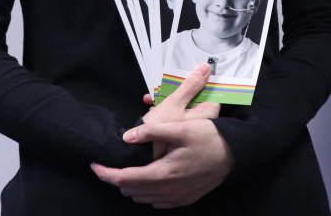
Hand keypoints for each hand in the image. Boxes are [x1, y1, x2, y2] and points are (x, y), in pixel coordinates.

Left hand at [91, 65, 233, 207]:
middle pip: (129, 190)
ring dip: (133, 185)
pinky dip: (148, 192)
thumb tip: (127, 137)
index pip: (122, 179)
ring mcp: (175, 198)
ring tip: (134, 168)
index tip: (94, 164)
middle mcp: (166, 191)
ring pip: (141, 197)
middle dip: (118, 177)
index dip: (104, 172)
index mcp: (162, 174)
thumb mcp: (182, 128)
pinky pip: (156, 202)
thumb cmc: (210, 138)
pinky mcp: (183, 200)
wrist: (235, 154)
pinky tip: (154, 177)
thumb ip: (153, 132)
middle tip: (117, 162)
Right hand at [140, 64, 220, 159]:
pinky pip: (173, 112)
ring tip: (154, 96)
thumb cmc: (159, 130)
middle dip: (181, 90)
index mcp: (204, 115)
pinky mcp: (175, 129)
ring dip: (168, 97)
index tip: (195, 74)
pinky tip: (150, 104)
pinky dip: (162, 107)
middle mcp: (199, 122)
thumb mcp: (174, 103)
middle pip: (195, 97)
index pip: (213, 94)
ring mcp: (187, 126)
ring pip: (182, 104)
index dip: (205, 83)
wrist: (137, 150)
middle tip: (170, 84)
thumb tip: (206, 69)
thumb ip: (190, 86)